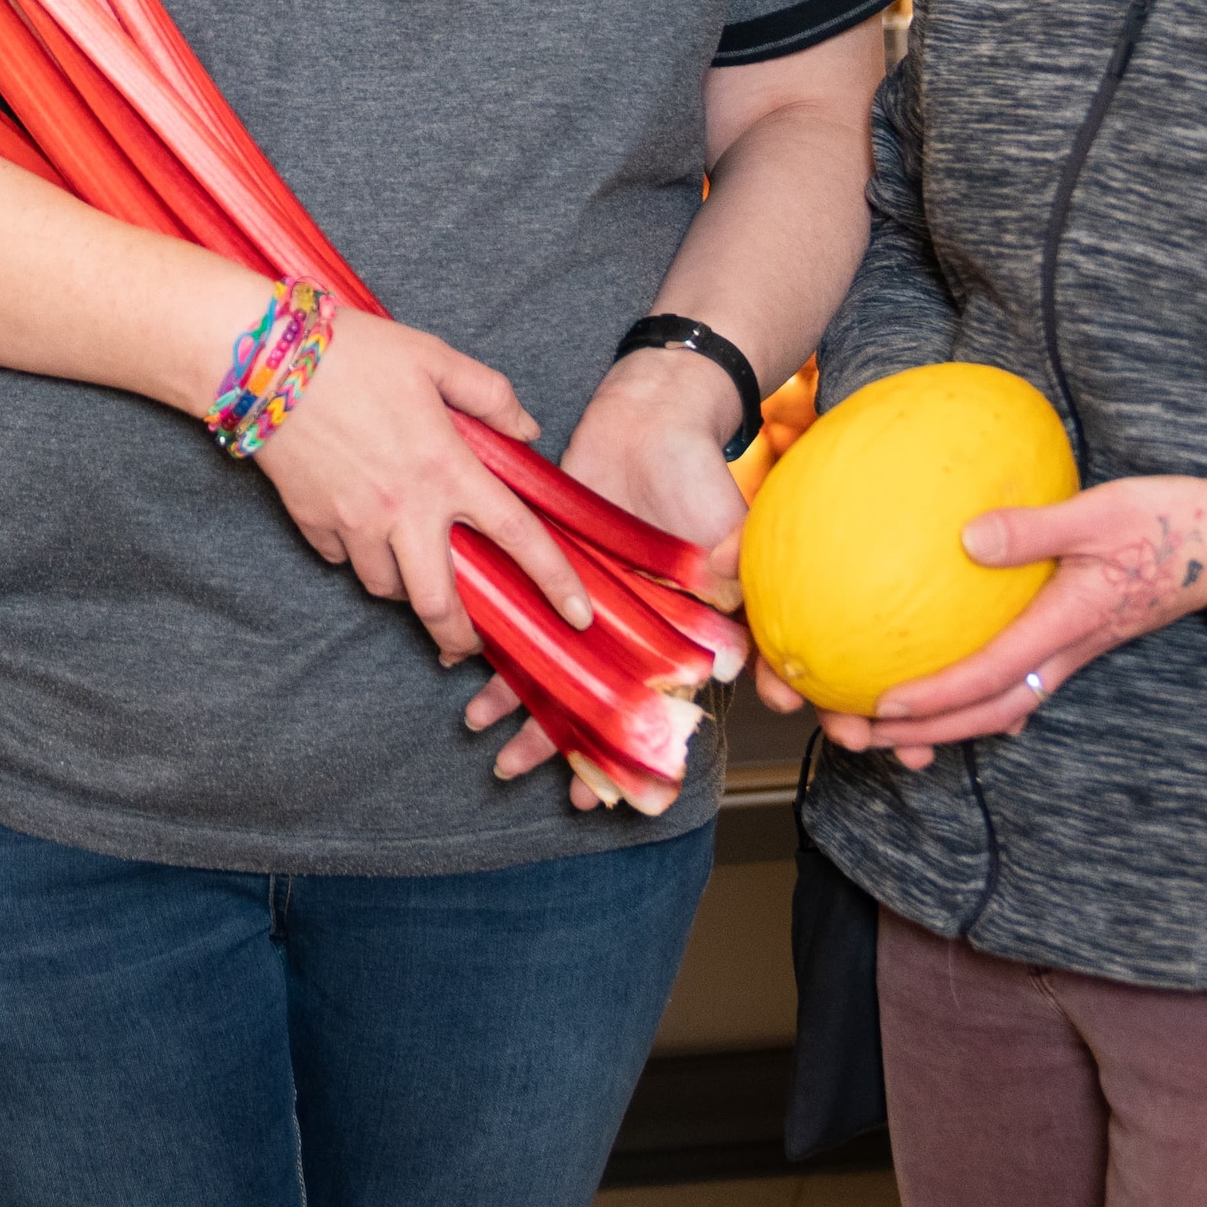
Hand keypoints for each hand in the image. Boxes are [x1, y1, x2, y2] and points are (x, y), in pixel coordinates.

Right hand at [251, 307, 587, 666]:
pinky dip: (359, 557)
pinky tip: (362, 531)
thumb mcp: (434, 357)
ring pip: (388, 590)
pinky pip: (343, 561)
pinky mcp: (314, 524)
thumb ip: (489, 395)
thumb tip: (527, 430)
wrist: (264, 359)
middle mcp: (404, 509)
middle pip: (440, 606)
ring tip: (414, 571)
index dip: (555, 582)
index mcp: (446, 468)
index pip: (516, 536)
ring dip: (407, 590)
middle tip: (472, 643)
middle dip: (461, 637)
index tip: (579, 618)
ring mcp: (355, 524)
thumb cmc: (354, 352)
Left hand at [471, 347, 750, 792]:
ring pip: (551, 661)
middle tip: (520, 777)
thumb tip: (738, 663)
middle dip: (559, 741)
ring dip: (519, 698)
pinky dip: (499, 637)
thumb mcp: (728, 537)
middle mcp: (629, 622)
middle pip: (592, 696)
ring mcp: (587, 596)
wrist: (655, 410)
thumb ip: (731, 595)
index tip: (604, 797)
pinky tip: (468, 664)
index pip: (651, 711)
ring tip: (480, 732)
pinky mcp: (551, 561)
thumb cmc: (702, 473)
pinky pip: (521, 609)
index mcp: (675, 631)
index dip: (630, 753)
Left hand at [786, 473, 1206, 769]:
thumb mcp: (1100, 512)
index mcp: (1067, 625)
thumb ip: (1036, 528)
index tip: (884, 704)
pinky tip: (945, 699)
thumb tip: (969, 539)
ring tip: (886, 727)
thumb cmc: (1164, 524)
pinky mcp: (1071, 641)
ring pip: (1000, 705)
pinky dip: (975, 700)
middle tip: (860, 732)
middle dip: (925, 731)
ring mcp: (1069, 653)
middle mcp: (1065, 652)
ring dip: (945, 723)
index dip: (936, 696)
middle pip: (987, 711)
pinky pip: (1015, 684)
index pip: (991, 675)